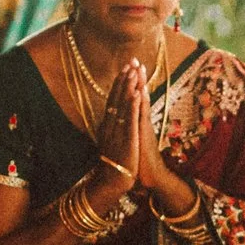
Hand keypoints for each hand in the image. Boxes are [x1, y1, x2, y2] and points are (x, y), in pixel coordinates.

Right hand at [92, 58, 139, 200]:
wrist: (113, 182)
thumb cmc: (115, 163)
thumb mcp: (112, 141)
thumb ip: (113, 128)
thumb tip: (114, 116)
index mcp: (108, 125)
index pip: (113, 99)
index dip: (119, 83)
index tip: (125, 68)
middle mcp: (111, 125)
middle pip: (117, 98)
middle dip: (124, 80)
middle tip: (130, 62)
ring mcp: (118, 132)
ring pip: (123, 105)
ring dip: (128, 87)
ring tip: (134, 72)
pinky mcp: (127, 140)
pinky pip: (130, 120)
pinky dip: (132, 106)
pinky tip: (136, 94)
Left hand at [128, 62, 190, 211]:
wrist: (151, 176)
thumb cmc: (141, 160)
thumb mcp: (133, 141)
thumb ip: (131, 129)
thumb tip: (126, 122)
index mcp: (135, 121)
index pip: (132, 98)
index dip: (129, 82)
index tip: (127, 67)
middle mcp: (140, 120)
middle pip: (138, 95)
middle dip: (136, 77)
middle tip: (135, 59)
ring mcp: (143, 126)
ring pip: (142, 101)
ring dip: (141, 84)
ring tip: (140, 68)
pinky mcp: (145, 134)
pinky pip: (143, 115)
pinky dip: (142, 102)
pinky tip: (142, 91)